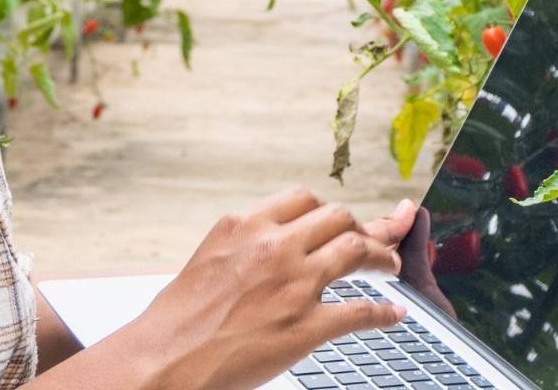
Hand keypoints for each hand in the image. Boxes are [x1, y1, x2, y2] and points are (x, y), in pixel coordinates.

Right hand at [43, 188, 408, 389]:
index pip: (303, 199)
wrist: (163, 359)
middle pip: (338, 217)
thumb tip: (268, 246)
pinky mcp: (305, 326)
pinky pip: (360, 312)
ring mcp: (294, 284)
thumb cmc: (175, 320)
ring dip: (382, 256)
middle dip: (362, 227)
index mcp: (246, 225)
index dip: (329, 210)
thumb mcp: (208, 258)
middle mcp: (274, 246)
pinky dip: (383, 313)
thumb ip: (244, 245)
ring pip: (356, 250)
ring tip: (390, 266)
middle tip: (375, 241)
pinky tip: (393, 314)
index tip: (341, 219)